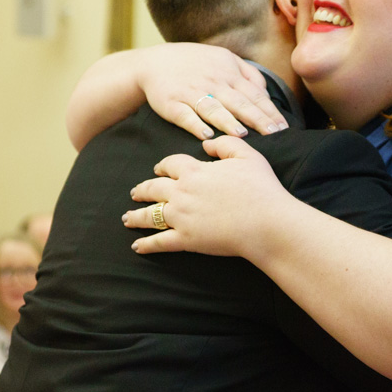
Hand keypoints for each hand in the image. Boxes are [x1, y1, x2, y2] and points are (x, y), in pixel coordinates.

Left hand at [124, 136, 294, 257]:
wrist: (265, 222)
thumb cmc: (260, 188)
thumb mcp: (247, 155)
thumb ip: (225, 144)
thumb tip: (206, 145)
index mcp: (194, 171)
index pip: (170, 164)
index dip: (163, 166)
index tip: (159, 169)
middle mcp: (182, 192)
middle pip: (154, 188)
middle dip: (143, 189)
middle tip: (135, 192)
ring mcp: (181, 217)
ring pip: (151, 215)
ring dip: (136, 216)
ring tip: (127, 218)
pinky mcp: (186, 240)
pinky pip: (159, 242)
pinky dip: (146, 244)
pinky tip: (137, 246)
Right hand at [136, 44, 288, 138]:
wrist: (154, 62)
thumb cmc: (195, 64)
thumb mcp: (224, 58)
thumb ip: (248, 74)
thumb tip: (267, 94)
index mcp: (228, 73)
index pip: (254, 94)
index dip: (269, 111)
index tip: (283, 127)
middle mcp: (212, 82)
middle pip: (238, 103)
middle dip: (257, 119)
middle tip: (273, 134)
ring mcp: (191, 92)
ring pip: (213, 108)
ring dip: (227, 121)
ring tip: (242, 134)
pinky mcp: (171, 103)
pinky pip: (184, 115)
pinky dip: (194, 124)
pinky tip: (205, 135)